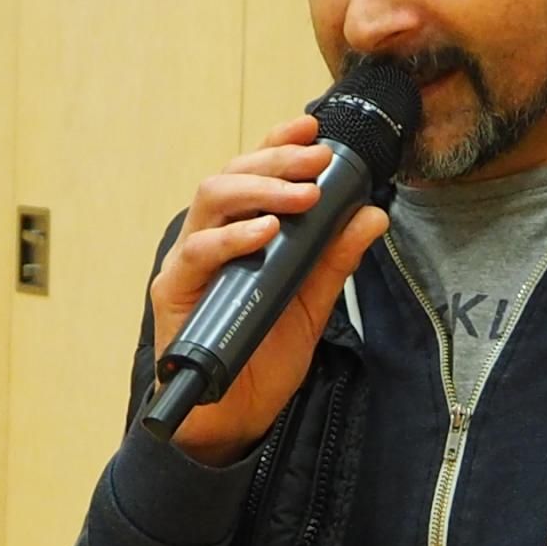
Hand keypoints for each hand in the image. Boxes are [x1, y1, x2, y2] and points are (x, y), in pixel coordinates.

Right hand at [149, 116, 388, 465]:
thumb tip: (372, 216)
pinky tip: (263, 234)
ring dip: (258, 190)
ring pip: (209, 201)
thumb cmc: (263, 356)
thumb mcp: (312, 303)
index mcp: (239, 232)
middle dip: (276, 161)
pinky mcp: (174, 292)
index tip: (313, 127)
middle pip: (230, 175)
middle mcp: (209, 238)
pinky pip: (196, 253)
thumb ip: (334, 259)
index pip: (253, 173)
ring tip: (301, 196)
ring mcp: (188, 263)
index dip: (278, 143)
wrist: (234, 417)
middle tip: (317, 161)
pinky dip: (231, 238)